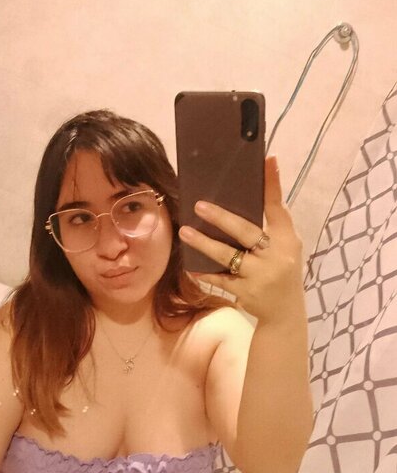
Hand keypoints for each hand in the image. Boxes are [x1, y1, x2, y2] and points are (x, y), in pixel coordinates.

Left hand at [179, 157, 304, 324]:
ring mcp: (260, 276)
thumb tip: (248, 192)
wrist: (285, 312)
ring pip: (227, 256)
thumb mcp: (285, 245)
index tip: (268, 160)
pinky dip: (205, 273)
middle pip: (246, 232)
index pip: (278, 208)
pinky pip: (220, 279)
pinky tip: (190, 265)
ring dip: (204, 244)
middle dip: (222, 218)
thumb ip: (271, 224)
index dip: (273, 185)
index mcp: (288, 240)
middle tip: (199, 206)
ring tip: (185, 232)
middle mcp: (276, 256)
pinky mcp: (245, 292)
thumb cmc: (281, 269)